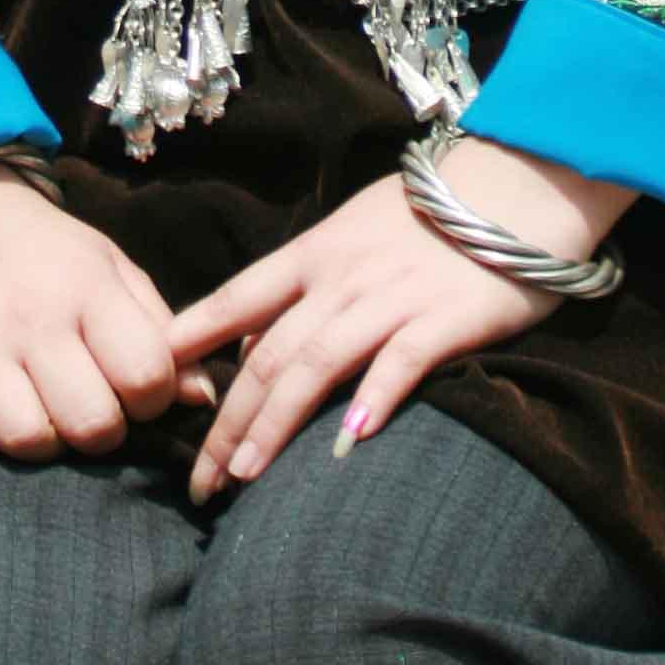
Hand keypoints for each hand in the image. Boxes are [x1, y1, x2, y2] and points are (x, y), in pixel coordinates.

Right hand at [0, 157, 192, 460]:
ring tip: (46, 410)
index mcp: (88, 285)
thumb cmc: (47, 255)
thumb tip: (203, 397)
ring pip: (30, 443)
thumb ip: (159, 332)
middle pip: (92, 424)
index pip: (146, 375)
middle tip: (91, 407)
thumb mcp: (110, 269)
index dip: (152, 398)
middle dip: (102, 431)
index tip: (136, 388)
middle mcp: (33, 315)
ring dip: (47, 442)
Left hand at [169, 142, 623, 502]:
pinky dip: (371, 402)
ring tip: (243, 477)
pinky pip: (399, 364)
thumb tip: (256, 351)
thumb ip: (305, 288)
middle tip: (197, 480)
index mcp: (316, 251)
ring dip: (275, 425)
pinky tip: (348, 447)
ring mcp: (390, 297)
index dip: (191, 341)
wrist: (514, 184)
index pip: (237, 298)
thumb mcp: (353, 235)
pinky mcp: (443, 319)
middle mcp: (342, 276)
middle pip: (267, 354)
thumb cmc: (429, 218)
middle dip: (226, 421)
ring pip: (315, 365)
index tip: (150, 382)